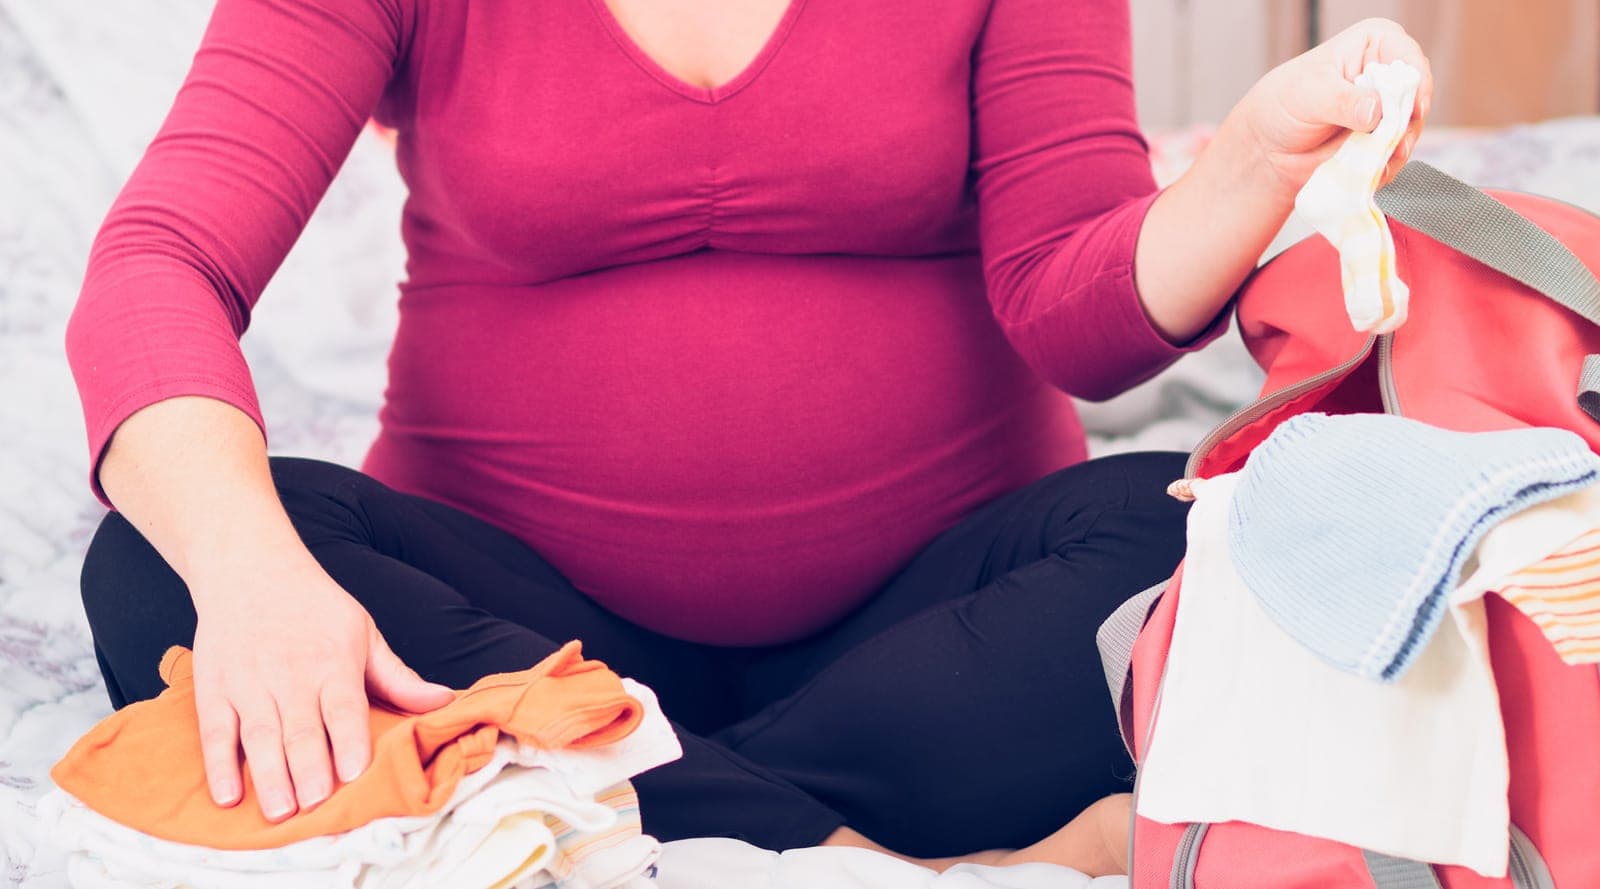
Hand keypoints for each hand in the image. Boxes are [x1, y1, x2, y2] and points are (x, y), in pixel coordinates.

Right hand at [189, 549, 454, 820]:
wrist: (249, 568)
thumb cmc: (313, 605)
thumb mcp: (363, 632)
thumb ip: (398, 676)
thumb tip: (444, 701)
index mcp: (333, 662)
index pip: (343, 707)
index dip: (347, 741)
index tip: (353, 775)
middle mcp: (290, 675)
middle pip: (301, 729)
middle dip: (309, 770)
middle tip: (317, 807)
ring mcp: (249, 683)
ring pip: (259, 736)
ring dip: (269, 776)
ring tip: (281, 811)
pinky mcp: (214, 689)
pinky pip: (216, 732)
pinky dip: (219, 765)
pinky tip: (227, 795)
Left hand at [1231, 18, 1433, 198]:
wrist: (1268, 146)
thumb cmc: (1283, 104)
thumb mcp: (1308, 94)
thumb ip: (1343, 101)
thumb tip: (1376, 111)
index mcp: (1375, 43)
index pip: (1409, 58)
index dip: (1416, 84)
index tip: (1411, 110)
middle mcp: (1389, 74)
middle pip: (1418, 97)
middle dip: (1407, 124)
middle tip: (1392, 144)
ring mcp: (1389, 110)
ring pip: (1411, 130)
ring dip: (1396, 149)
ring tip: (1375, 162)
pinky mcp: (1384, 140)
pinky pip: (1397, 155)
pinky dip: (1386, 166)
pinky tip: (1370, 173)